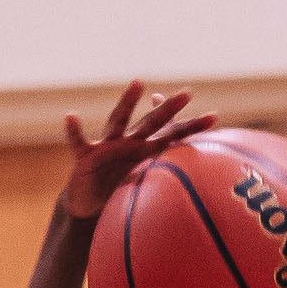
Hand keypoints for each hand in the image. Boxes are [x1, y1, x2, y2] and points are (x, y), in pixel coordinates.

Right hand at [61, 83, 214, 219]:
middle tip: (188, 94)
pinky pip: (78, 142)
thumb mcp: (143, 184)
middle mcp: (128, 142)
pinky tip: (71, 117)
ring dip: (128, 103)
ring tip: (138, 84)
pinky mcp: (85, 156)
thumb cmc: (119, 189)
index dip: (191, 128)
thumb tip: (193, 179)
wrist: (90, 203)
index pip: (172, 135)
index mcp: (144, 150)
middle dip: (170, 109)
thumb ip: (163, 173)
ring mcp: (107, 146)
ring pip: (119, 121)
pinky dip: (74, 131)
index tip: (214, 118)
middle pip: (152, 123)